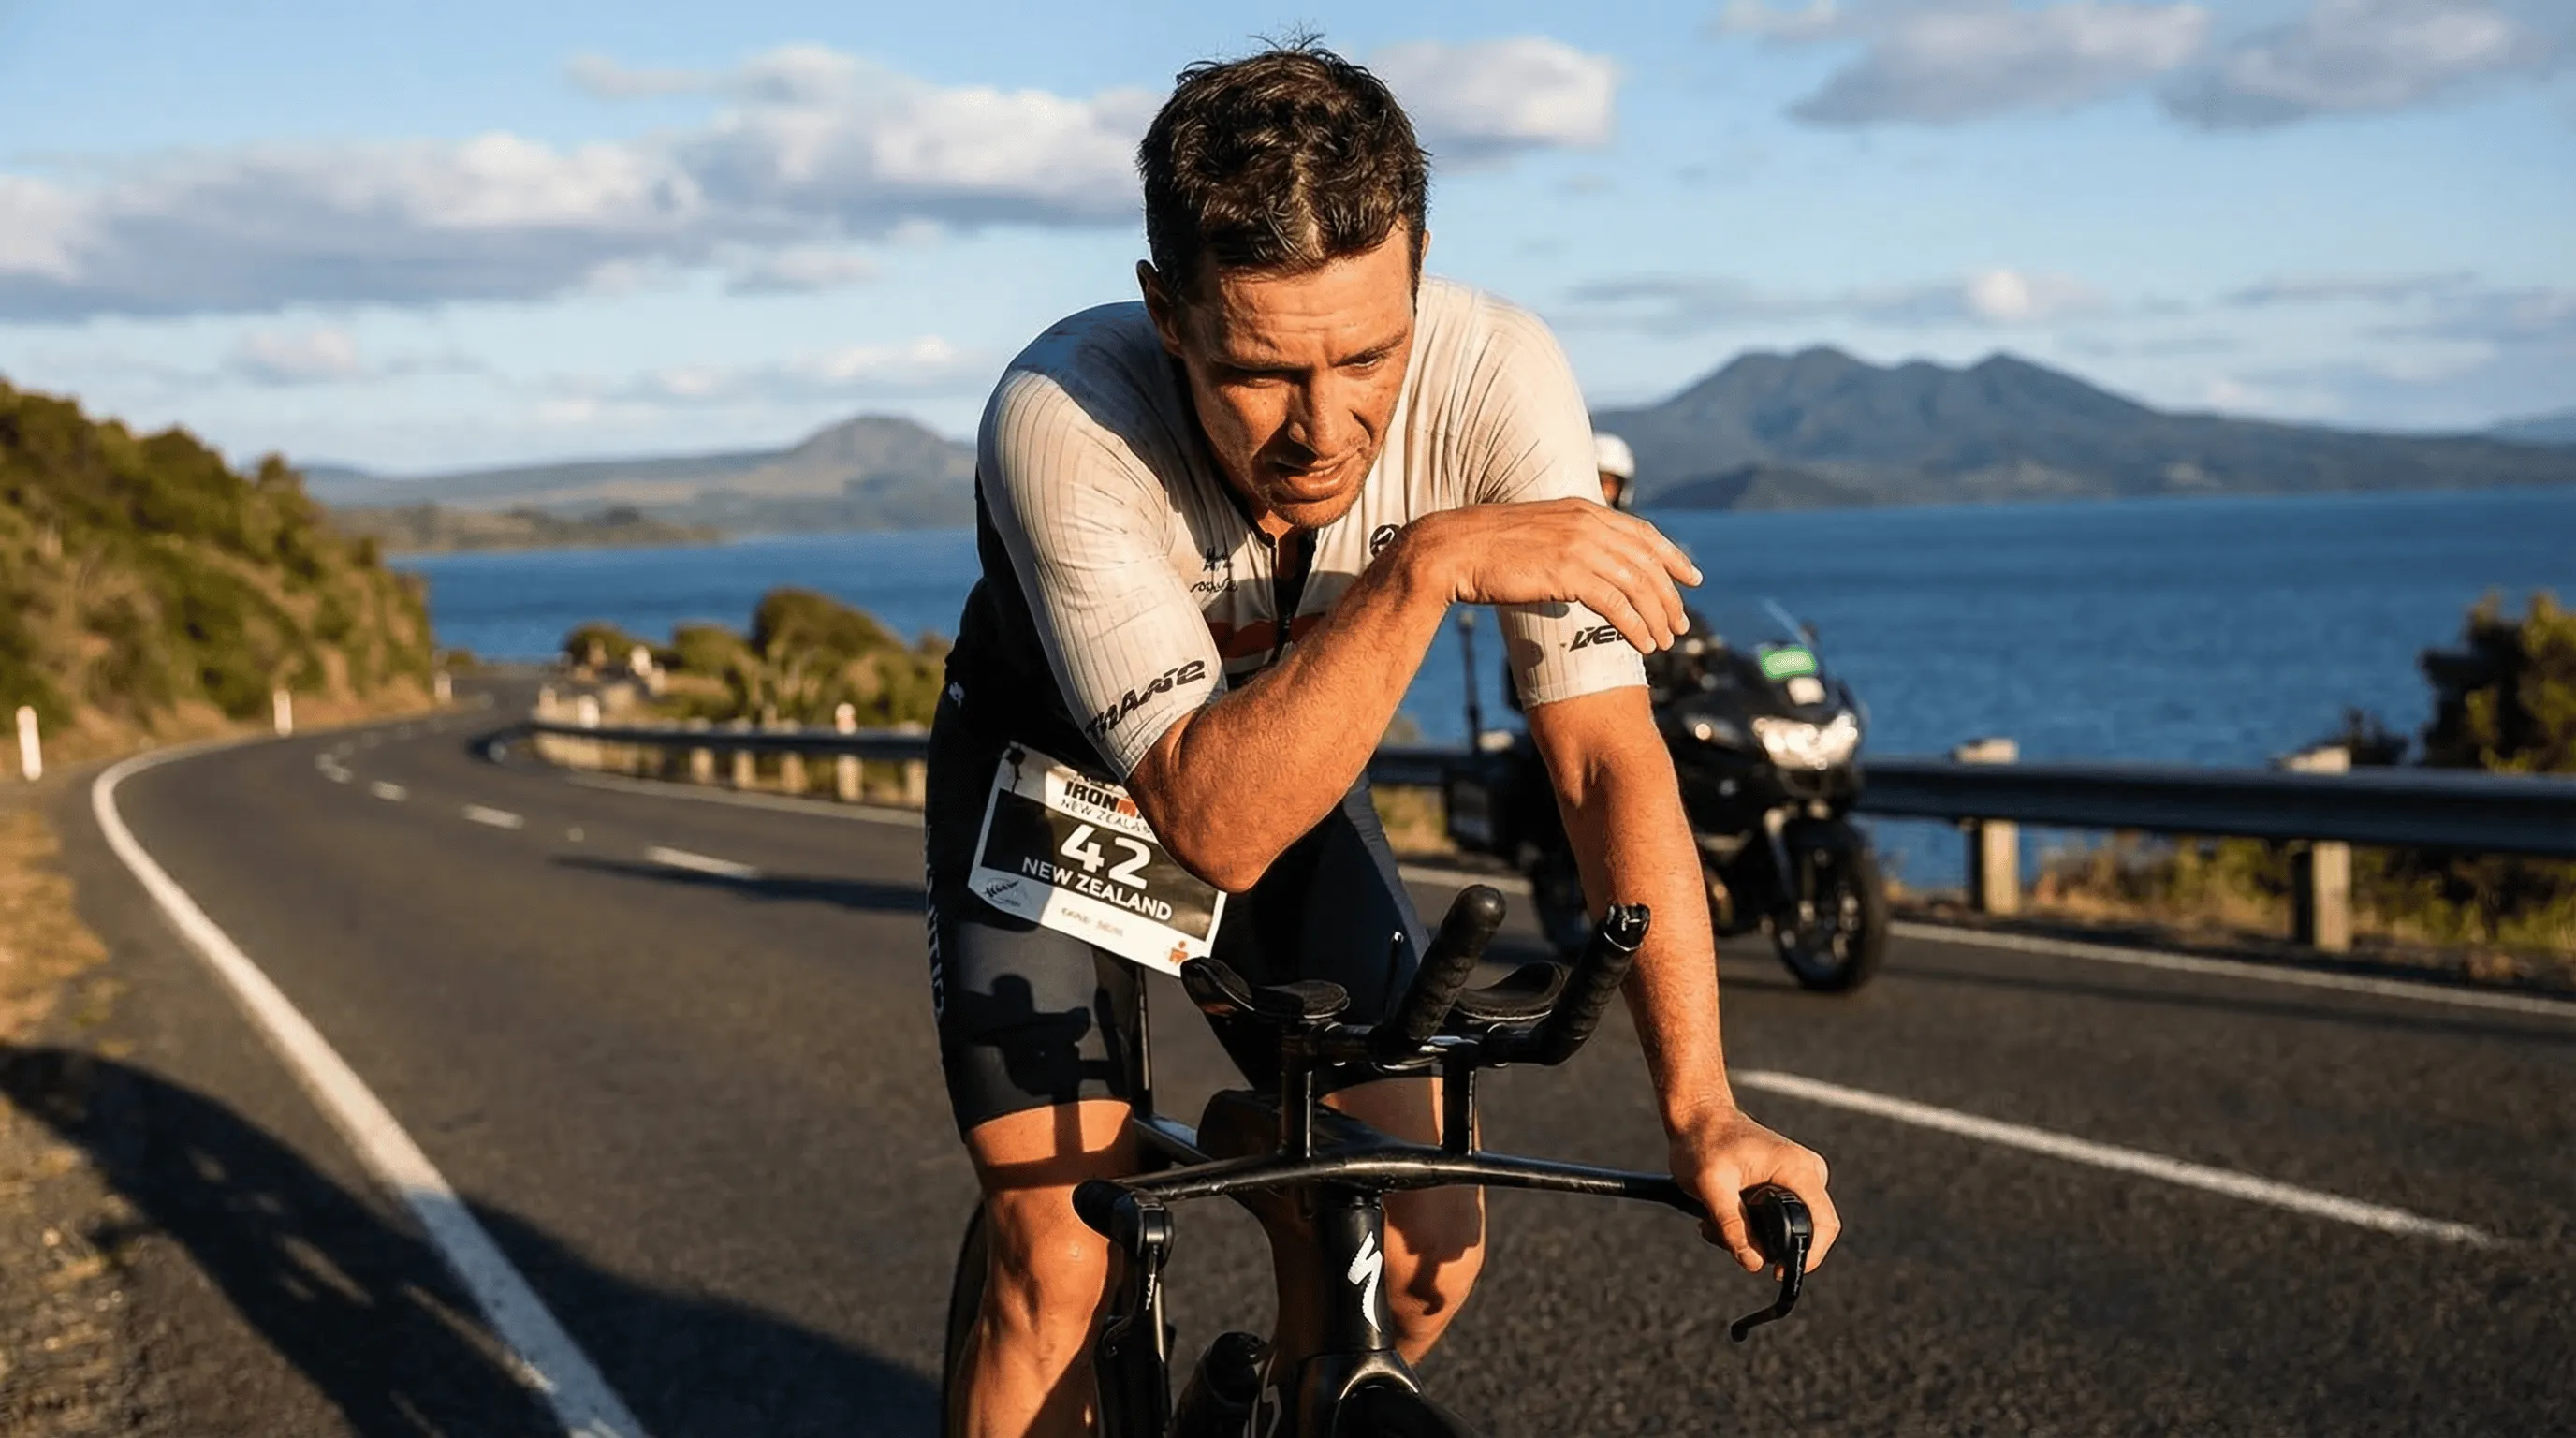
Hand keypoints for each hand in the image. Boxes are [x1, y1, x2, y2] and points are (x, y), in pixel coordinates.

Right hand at [1406, 499, 1701, 652]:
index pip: (1643, 532)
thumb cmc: (1485, 547)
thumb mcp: (1535, 533)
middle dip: (1670, 596)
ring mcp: (1578, 546)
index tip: (1691, 577)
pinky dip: (1636, 626)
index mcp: (1582, 509)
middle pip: (1648, 561)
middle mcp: (1587, 523)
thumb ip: (1565, 540)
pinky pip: (1616, 603)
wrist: (1452, 549)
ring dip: (1658, 616)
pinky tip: (1643, 645)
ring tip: (1665, 642)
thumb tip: (1582, 563)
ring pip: (1637, 584)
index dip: (1672, 556)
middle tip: (1681, 624)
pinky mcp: (1567, 572)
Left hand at [1669, 1105, 1840, 1274]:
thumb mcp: (1710, 1185)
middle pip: (1804, 1231)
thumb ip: (1732, 1225)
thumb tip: (1753, 1263)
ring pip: (1786, 1228)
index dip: (1808, 1256)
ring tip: (1713, 1223)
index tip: (1779, 1273)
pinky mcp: (1786, 1183)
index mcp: (1798, 1169)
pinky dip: (1749, 1226)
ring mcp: (1799, 1178)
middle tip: (1724, 1238)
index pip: (1825, 1225)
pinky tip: (1720, 1216)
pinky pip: (1778, 1218)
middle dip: (1766, 1246)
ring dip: (1750, 1237)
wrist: (1698, 1114)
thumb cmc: (1703, 1140)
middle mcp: (1807, 1173)